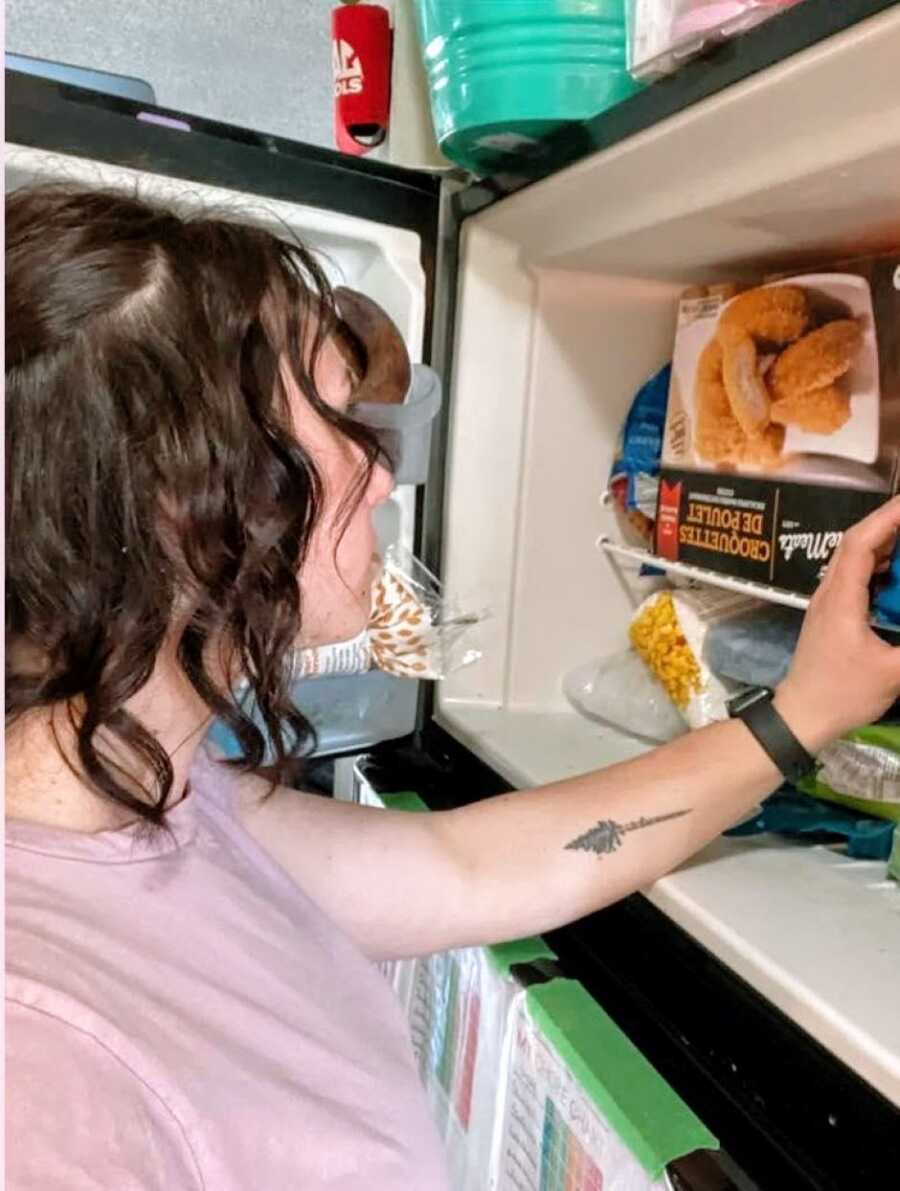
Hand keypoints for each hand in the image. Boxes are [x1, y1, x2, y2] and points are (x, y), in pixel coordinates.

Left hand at [776, 497, 899, 749]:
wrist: (801, 716)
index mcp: (841, 598)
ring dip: (884, 543)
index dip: (886, 517)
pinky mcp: (831, 615)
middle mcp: (830, 592)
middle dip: (889, 523)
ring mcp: (828, 602)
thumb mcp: (893, 673)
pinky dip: (878, 564)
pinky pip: (855, 576)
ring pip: (854, 559)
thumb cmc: (842, 694)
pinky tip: (898, 570)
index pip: (860, 542)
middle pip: (856, 543)